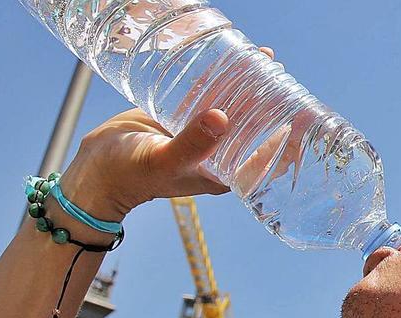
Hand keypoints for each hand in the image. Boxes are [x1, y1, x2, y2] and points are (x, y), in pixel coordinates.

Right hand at [59, 47, 280, 219]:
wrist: (95, 170)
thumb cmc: (130, 175)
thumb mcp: (164, 160)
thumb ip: (193, 142)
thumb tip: (223, 117)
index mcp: (221, 172)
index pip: (265, 156)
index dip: (288, 138)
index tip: (305, 115)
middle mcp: (215, 154)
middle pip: (252, 127)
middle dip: (271, 104)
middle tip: (286, 79)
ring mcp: (198, 135)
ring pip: (231, 106)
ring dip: (248, 85)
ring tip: (265, 61)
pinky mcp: (179, 118)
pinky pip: (205, 95)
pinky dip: (220, 78)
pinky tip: (231, 60)